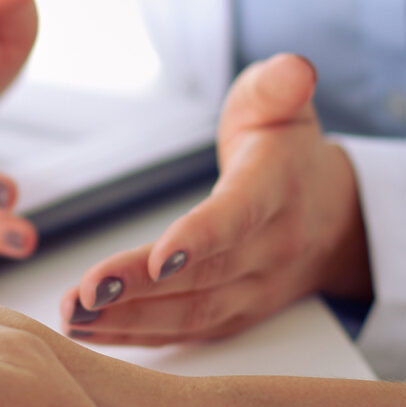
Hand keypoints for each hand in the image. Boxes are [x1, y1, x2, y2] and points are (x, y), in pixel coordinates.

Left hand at [60, 53, 372, 345]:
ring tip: (73, 314)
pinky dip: (132, 336)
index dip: (201, 238)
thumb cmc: (284, 150)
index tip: (160, 256)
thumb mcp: (282, 104)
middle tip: (85, 292)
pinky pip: (180, 333)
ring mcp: (253, 291)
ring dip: (127, 319)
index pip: (238, 217)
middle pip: (202, 275)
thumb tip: (294, 70)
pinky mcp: (231, 316)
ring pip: (189, 313)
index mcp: (277, 190)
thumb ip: (278, 85)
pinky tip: (87, 332)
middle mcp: (270, 249)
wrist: (332, 216)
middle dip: (140, 287)